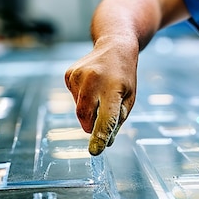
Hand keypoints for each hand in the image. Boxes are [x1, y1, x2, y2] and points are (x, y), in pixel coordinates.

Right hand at [64, 39, 137, 154]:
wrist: (115, 46)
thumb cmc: (125, 77)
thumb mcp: (129, 98)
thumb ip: (117, 120)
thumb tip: (105, 142)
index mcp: (113, 88)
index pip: (106, 119)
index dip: (100, 137)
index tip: (95, 151)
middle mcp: (93, 80)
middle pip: (85, 117)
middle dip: (90, 126)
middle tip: (99, 122)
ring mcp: (78, 76)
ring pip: (78, 109)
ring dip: (89, 110)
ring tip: (101, 94)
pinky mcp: (69, 75)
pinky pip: (74, 98)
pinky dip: (82, 99)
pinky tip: (92, 86)